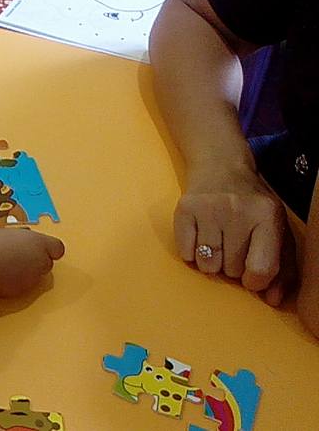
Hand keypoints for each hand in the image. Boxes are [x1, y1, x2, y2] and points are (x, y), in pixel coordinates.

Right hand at [0, 228, 64, 297]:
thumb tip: (18, 243)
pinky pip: (23, 285)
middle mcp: (40, 260)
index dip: (49, 249)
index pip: (57, 248)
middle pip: (46, 262)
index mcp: (38, 242)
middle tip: (19, 256)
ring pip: (35, 275)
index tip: (42, 248)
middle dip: (35, 261)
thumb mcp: (5, 233)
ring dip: (26, 272)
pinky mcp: (23, 291)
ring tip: (7, 265)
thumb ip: (19, 240)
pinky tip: (3, 275)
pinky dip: (16, 282)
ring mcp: (32, 277)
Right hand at [175, 163, 286, 301]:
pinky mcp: (185, 209)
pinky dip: (192, 253)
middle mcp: (238, 210)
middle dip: (232, 267)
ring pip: (207, 265)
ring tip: (217, 243)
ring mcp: (209, 209)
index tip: (252, 275)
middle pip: (231, 270)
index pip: (260, 269)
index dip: (256, 282)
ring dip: (211, 262)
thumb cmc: (253, 206)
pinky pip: (186, 254)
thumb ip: (282, 267)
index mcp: (267, 216)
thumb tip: (273, 300)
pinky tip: (201, 236)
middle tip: (233, 248)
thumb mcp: (277, 230)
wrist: (220, 166)